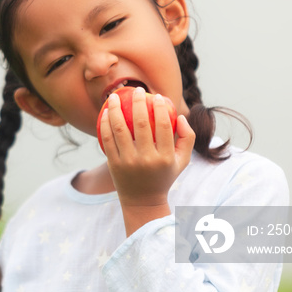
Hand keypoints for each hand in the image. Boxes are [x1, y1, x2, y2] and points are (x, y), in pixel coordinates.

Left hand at [99, 87, 195, 232]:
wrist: (142, 201)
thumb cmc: (164, 175)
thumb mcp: (182, 161)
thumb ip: (187, 138)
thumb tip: (180, 115)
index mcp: (165, 158)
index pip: (162, 126)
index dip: (159, 107)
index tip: (156, 96)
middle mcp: (146, 160)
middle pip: (140, 124)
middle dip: (138, 102)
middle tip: (136, 90)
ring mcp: (128, 162)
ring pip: (119, 129)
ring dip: (116, 109)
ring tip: (115, 96)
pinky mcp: (113, 164)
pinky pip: (106, 139)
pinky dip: (105, 124)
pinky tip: (106, 112)